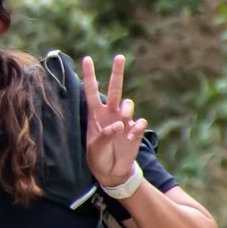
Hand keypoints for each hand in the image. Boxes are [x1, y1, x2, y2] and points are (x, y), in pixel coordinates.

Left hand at [80, 54, 147, 190]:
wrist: (112, 171)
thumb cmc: (98, 157)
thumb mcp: (96, 148)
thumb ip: (105, 136)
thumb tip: (118, 124)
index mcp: (95, 115)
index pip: (91, 91)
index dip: (89, 76)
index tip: (87, 59)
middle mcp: (110, 113)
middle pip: (115, 89)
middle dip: (117, 72)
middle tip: (120, 56)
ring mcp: (124, 120)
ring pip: (128, 103)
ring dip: (126, 110)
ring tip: (122, 124)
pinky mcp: (135, 130)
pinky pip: (139, 122)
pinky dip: (136, 128)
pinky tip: (131, 136)